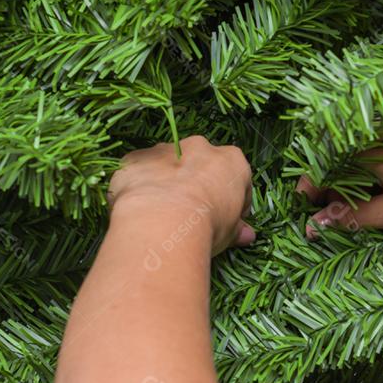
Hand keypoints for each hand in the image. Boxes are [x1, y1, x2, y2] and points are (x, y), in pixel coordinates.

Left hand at [108, 135, 254, 253]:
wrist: (162, 222)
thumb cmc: (206, 227)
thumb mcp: (229, 233)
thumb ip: (237, 229)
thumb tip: (246, 235)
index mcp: (231, 161)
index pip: (237, 178)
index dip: (233, 200)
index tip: (227, 218)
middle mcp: (199, 146)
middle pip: (201, 163)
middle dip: (197, 182)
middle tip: (192, 213)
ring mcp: (165, 149)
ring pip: (168, 163)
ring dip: (167, 181)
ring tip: (161, 212)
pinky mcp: (136, 158)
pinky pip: (139, 170)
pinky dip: (139, 185)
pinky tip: (139, 209)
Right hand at [299, 117, 382, 234]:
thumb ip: (355, 217)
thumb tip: (319, 223)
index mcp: (366, 150)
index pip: (321, 167)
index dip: (312, 189)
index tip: (311, 208)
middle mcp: (375, 129)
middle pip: (337, 154)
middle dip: (332, 182)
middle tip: (339, 211)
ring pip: (359, 147)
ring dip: (353, 172)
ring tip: (368, 199)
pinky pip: (379, 140)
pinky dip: (374, 160)